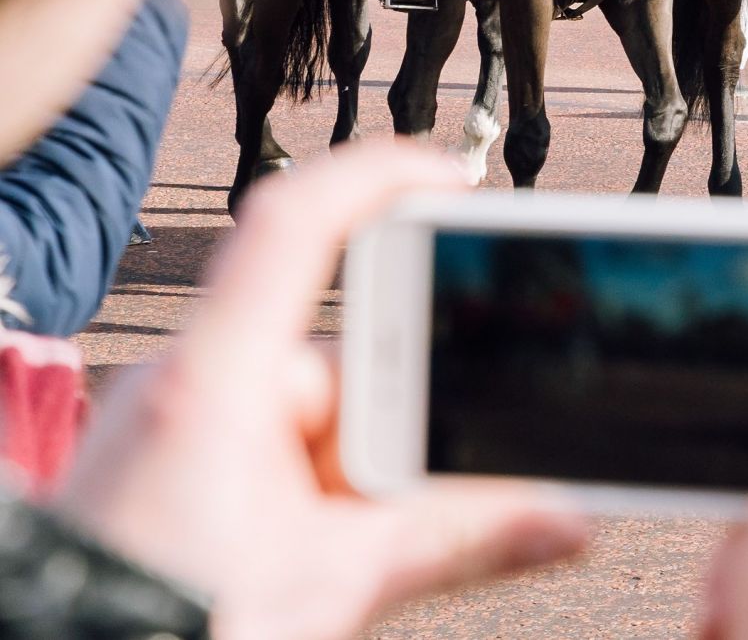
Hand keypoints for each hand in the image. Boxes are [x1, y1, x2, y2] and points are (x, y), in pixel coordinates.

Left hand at [55, 143, 588, 639]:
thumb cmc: (154, 627)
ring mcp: (178, 427)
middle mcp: (192, 384)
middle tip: (411, 503)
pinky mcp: (175, 472)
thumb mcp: (328, 584)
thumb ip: (458, 541)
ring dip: (355, 482)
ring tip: (350, 560)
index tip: (458, 180)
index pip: (296, 225)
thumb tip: (569, 517)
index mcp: (217, 380)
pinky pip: (275, 450)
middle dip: (395, 427)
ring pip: (314, 415)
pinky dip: (318, 495)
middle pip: (338, 353)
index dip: (379, 177)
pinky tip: (327, 558)